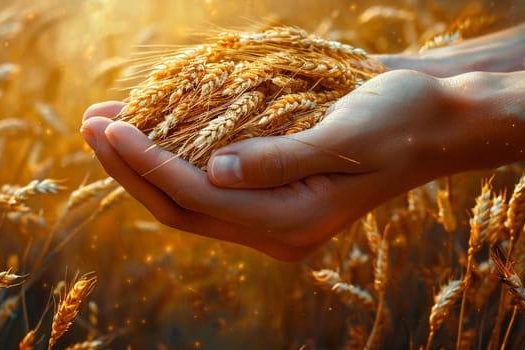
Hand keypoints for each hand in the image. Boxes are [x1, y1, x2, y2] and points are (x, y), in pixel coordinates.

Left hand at [81, 70, 465, 260]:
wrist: (436, 121)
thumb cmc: (398, 121)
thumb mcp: (345, 137)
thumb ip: (278, 160)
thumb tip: (212, 171)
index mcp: (291, 222)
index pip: (198, 196)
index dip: (147, 162)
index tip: (109, 125)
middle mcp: (275, 229)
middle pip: (180, 206)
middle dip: (129, 166)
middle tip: (89, 122)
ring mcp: (272, 214)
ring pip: (187, 198)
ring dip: (142, 163)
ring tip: (103, 121)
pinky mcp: (271, 193)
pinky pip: (207, 184)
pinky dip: (172, 158)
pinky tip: (150, 129)